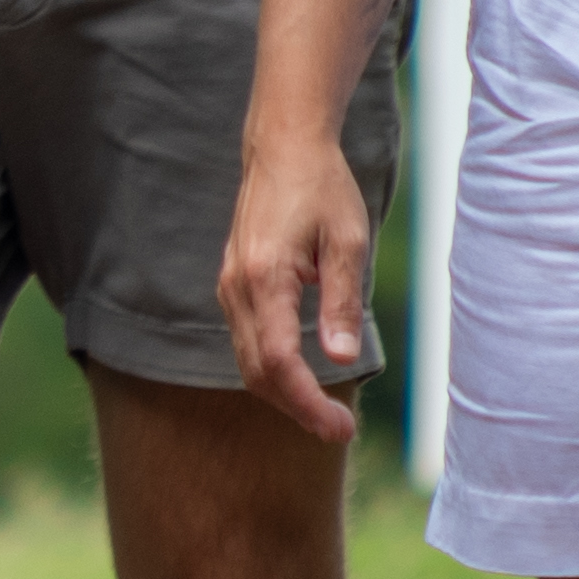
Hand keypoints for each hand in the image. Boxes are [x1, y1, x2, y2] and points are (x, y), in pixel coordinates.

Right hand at [215, 116, 376, 441]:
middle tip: (339, 430)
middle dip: (297, 409)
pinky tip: (303, 377)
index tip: (340, 427)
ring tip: (325, 412)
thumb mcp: (348, 241)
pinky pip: (247, 343)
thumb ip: (342, 301)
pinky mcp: (233, 286)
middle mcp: (238, 288)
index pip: (280, 362)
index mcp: (266, 277)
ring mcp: (229, 288)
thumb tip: (341, 359)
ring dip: (283, 394)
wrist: (282, 148)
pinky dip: (272, 370)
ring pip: (248, 362)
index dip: (308, 403)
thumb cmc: (322, 187)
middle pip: (258, 373)